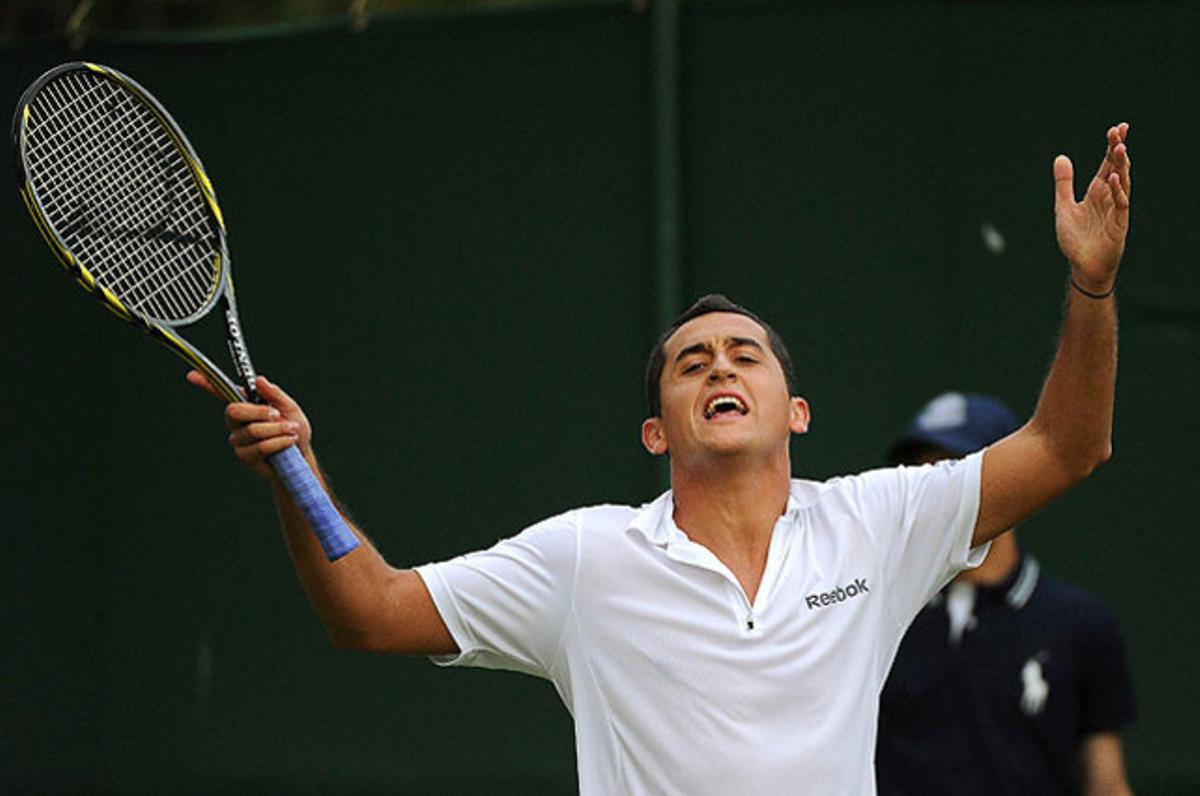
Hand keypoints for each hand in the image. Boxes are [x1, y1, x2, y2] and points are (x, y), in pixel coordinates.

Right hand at [186, 371, 311, 479]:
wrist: (302, 458)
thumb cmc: (294, 431)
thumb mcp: (290, 408)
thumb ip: (275, 394)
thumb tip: (260, 380)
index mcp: (246, 405)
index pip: (223, 392)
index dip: (207, 383)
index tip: (193, 374)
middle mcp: (237, 421)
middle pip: (234, 410)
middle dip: (258, 412)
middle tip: (277, 414)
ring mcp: (238, 439)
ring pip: (252, 430)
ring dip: (277, 429)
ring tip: (292, 431)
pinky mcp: (244, 456)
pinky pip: (260, 446)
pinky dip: (279, 442)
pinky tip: (288, 442)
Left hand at [1053, 123, 1130, 292]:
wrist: (1082, 265)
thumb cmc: (1076, 238)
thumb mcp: (1063, 206)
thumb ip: (1063, 184)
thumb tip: (1060, 157)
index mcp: (1097, 191)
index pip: (1107, 163)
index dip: (1111, 146)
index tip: (1116, 128)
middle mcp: (1109, 196)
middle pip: (1117, 168)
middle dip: (1118, 149)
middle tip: (1119, 130)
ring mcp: (1115, 209)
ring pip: (1122, 182)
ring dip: (1121, 166)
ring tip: (1119, 148)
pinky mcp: (1118, 223)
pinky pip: (1120, 204)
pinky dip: (1117, 191)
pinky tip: (1113, 178)